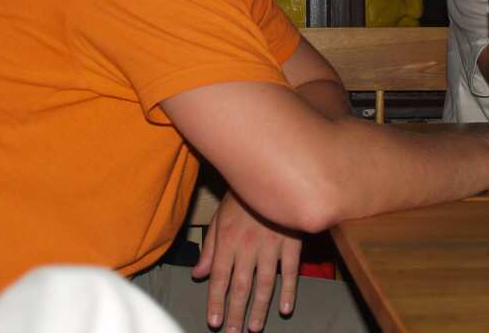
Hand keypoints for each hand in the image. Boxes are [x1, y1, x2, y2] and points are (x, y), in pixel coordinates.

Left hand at [192, 192, 301, 331]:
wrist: (270, 172)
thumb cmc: (241, 196)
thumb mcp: (219, 218)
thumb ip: (210, 248)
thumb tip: (198, 274)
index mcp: (227, 241)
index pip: (219, 278)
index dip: (216, 302)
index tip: (214, 322)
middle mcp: (247, 247)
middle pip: (240, 286)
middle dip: (235, 312)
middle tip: (233, 332)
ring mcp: (270, 245)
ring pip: (264, 283)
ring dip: (259, 308)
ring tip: (253, 327)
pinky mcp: (291, 242)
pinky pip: (290, 270)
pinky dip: (289, 290)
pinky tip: (285, 307)